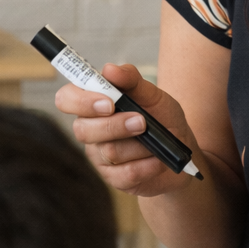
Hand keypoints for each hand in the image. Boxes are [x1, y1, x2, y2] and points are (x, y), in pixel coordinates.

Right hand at [54, 62, 201, 196]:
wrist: (182, 149)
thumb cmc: (162, 118)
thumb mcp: (153, 94)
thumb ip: (131, 79)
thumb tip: (109, 69)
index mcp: (93, 105)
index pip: (66, 99)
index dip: (81, 101)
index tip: (109, 102)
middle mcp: (90, 130)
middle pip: (83, 130)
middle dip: (115, 126)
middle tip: (142, 121)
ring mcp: (100, 156)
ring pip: (108, 152)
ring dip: (139, 145)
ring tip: (156, 140)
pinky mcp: (115, 179)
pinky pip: (125, 174)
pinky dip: (148, 165)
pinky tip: (158, 159)